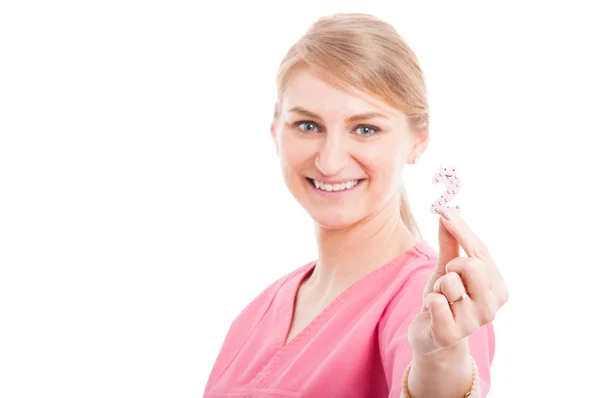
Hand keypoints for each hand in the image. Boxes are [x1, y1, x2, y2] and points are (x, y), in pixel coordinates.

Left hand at [408, 209, 508, 355]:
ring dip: (439, 286)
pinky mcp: (451, 335)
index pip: (481, 252)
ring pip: (450, 282)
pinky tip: (434, 313)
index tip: (445, 211)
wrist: (429, 336)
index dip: (462, 230)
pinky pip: (435, 301)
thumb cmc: (443, 299)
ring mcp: (473, 323)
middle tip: (448, 279)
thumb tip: (449, 211)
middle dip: (452, 266)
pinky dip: (429, 301)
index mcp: (498, 289)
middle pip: (472, 265)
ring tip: (441, 299)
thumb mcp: (446, 267)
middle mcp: (492, 307)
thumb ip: (450, 241)